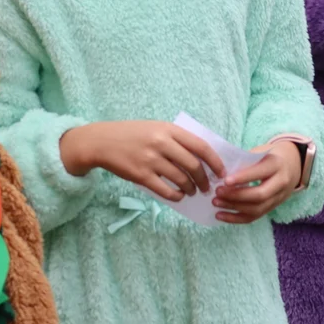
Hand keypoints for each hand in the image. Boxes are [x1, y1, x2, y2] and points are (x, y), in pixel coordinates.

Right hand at [58, 120, 227, 202]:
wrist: (102, 142)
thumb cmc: (132, 134)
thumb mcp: (155, 128)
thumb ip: (176, 139)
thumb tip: (201, 157)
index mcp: (168, 129)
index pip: (201, 146)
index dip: (215, 162)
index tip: (221, 172)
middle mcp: (161, 143)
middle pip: (194, 166)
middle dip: (204, 180)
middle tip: (206, 187)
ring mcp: (151, 160)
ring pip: (181, 179)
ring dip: (191, 189)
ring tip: (192, 192)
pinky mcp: (141, 176)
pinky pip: (165, 190)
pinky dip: (176, 195)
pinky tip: (178, 196)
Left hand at [214, 141, 302, 223]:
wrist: (292, 164)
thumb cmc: (269, 155)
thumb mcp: (260, 152)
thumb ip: (245, 161)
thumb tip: (221, 173)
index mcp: (277, 165)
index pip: (260, 173)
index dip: (242, 178)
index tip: (225, 181)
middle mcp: (281, 183)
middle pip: (259, 195)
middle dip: (236, 196)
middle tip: (218, 192)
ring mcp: (278, 198)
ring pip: (257, 209)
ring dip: (234, 208)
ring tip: (216, 203)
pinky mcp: (273, 207)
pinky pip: (254, 217)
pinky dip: (236, 218)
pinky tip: (220, 215)